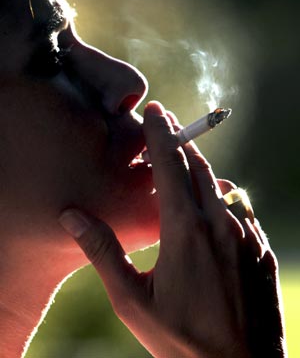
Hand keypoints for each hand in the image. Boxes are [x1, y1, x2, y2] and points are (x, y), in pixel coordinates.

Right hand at [59, 101, 286, 357]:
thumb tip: (73, 216)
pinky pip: (240, 209)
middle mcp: (220, 223)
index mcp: (186, 230)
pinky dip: (223, 197)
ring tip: (184, 163)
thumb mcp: (132, 301)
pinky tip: (213, 206)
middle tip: (167, 124)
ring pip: (221, 185)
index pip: (170, 165)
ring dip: (201, 168)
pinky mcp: (261, 248)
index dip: (161, 135)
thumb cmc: (182, 339)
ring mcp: (246, 234)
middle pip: (198, 166)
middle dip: (180, 140)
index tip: (156, 110)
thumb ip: (104, 253)